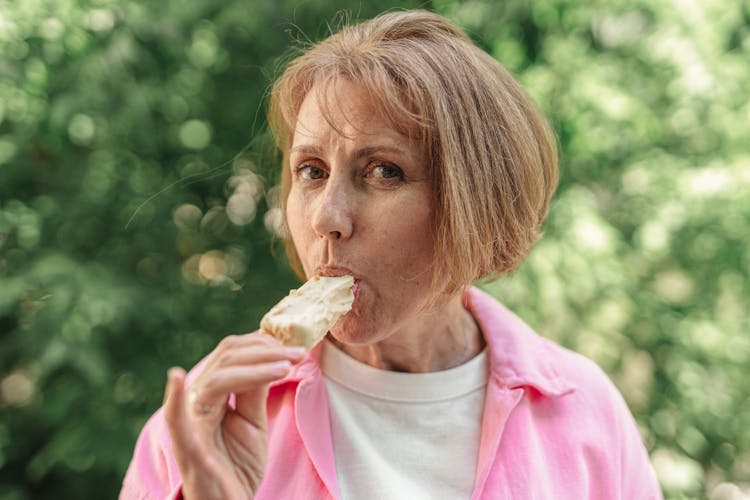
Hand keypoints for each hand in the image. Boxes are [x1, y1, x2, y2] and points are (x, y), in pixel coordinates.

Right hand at [163, 333, 305, 499]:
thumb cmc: (236, 466)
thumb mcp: (252, 423)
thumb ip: (254, 391)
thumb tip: (272, 357)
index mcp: (210, 394)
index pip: (230, 354)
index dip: (260, 343)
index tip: (293, 346)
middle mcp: (196, 402)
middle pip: (225, 360)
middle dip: (265, 351)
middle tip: (298, 352)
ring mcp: (190, 423)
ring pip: (216, 380)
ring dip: (255, 367)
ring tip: (286, 366)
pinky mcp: (189, 449)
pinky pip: (176, 422)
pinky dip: (174, 399)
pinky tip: (177, 377)